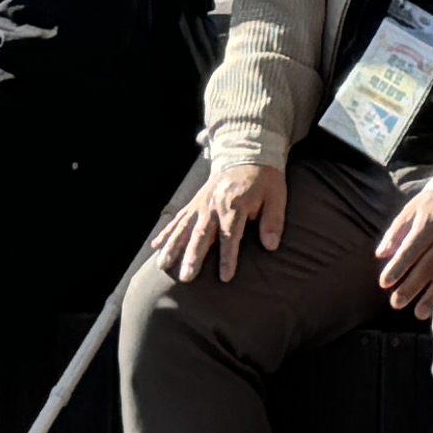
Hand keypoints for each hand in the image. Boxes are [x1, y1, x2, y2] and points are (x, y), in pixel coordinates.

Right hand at [168, 159, 290, 279]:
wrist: (247, 155)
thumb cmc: (265, 180)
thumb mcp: (277, 196)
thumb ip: (273, 221)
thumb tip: (272, 246)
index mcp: (235, 204)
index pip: (230, 234)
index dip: (228, 256)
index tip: (225, 277)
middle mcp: (213, 205)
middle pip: (201, 234)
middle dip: (193, 256)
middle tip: (187, 278)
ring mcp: (201, 204)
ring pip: (183, 227)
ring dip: (173, 247)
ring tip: (162, 265)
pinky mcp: (194, 203)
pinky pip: (178, 218)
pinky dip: (166, 232)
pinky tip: (155, 246)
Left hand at [377, 189, 432, 313]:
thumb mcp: (412, 209)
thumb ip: (396, 232)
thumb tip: (381, 254)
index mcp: (428, 227)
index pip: (410, 251)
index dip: (397, 268)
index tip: (384, 283)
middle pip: (426, 268)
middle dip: (411, 287)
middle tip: (396, 303)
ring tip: (420, 313)